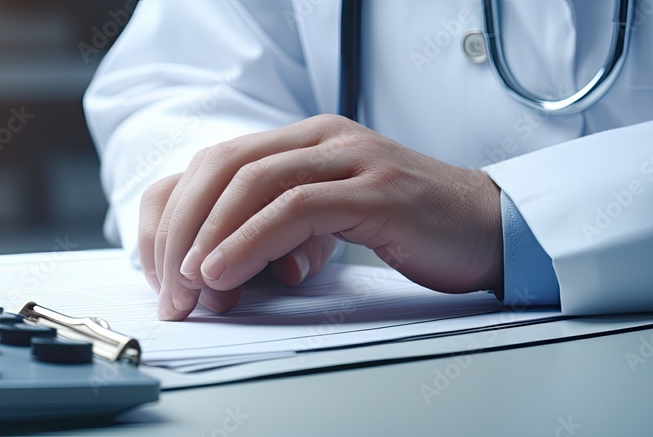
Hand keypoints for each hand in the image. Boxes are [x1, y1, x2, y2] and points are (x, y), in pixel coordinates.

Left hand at [141, 114, 503, 320]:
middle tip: (167, 284)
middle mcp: (323, 138)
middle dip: (181, 227)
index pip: (219, 161)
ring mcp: (350, 159)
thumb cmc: (410, 228)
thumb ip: (276, 231)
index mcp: (307, 139)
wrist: (491, 229)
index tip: (161, 264)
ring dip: (207, 238)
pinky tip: (224, 271)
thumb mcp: (329, 221)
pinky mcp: (374, 191)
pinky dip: (249, 242)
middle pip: (223, 166)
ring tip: (188, 285)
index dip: (178, 211)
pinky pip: (293, 210)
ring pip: (251, 183)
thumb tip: (214, 273)